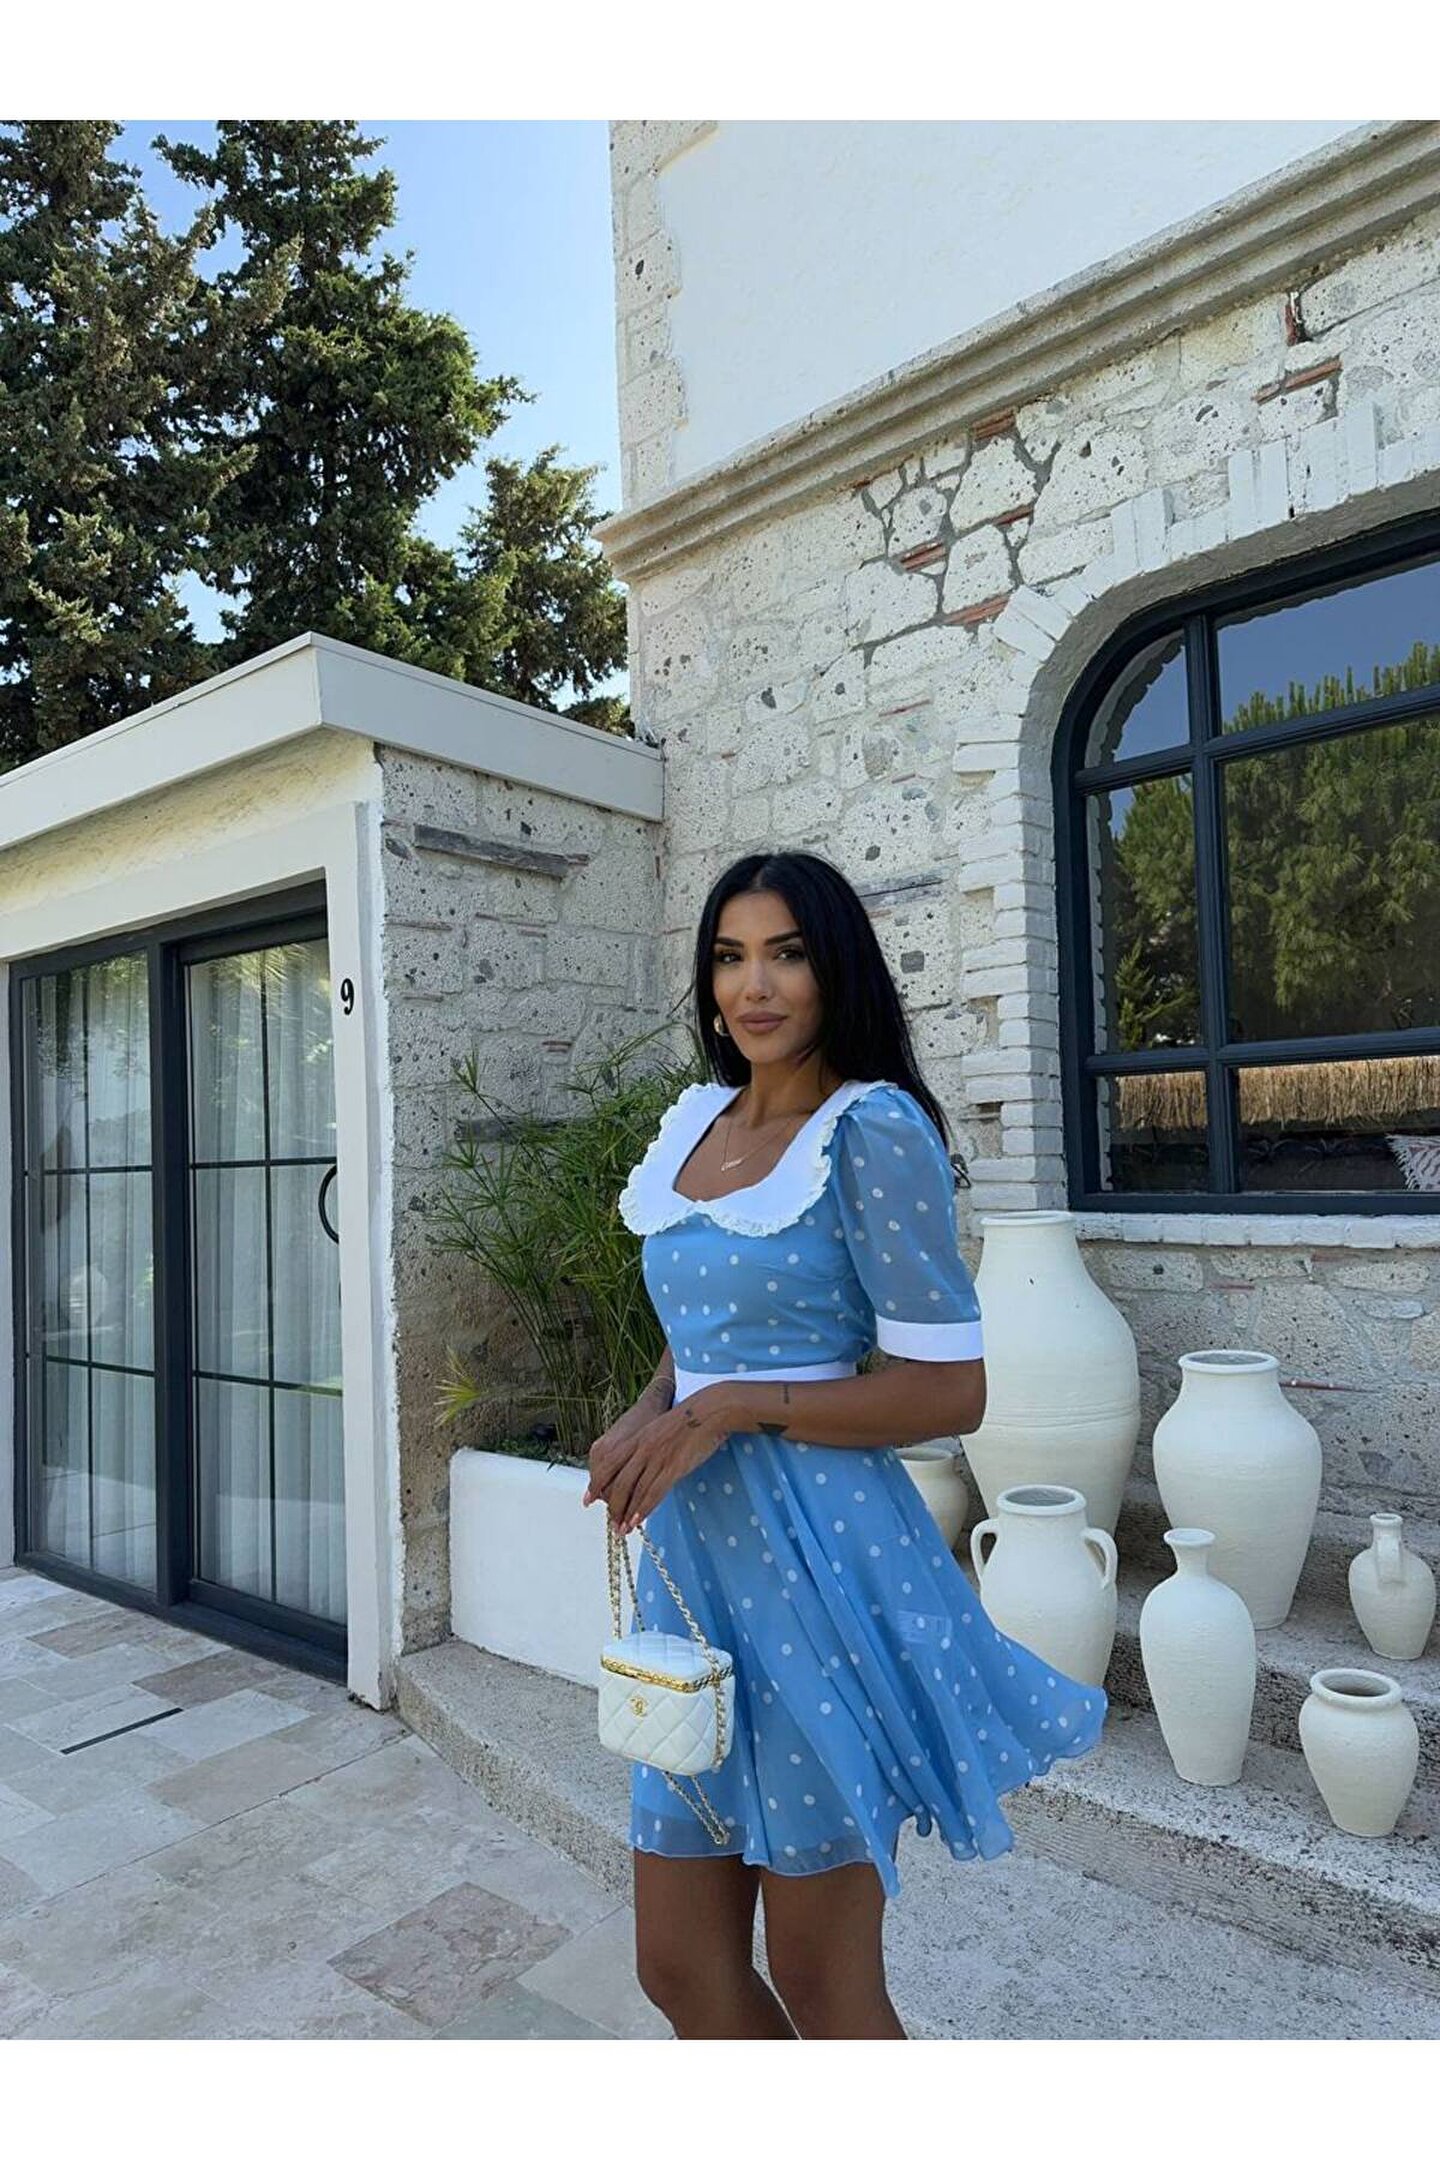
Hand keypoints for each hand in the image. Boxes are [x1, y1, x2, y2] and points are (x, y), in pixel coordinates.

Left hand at [583, 1384, 734, 1534]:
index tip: (588, 1500)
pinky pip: (653, 1492)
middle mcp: (641, 1449)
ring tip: (622, 1530)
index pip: (607, 1465)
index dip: (595, 1484)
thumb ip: (645, 1447)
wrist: (708, 1412)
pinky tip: (636, 1522)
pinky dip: (642, 1510)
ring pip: (634, 1491)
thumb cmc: (687, 1422)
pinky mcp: (672, 1467)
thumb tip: (640, 1468)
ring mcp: (656, 1458)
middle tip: (611, 1523)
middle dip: (612, 1506)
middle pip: (618, 1482)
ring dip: (625, 1513)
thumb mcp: (657, 1431)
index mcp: (636, 1439)